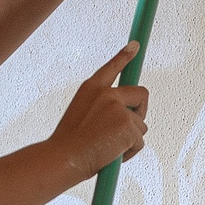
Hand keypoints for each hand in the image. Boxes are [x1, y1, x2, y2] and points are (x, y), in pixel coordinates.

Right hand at [48, 42, 148, 176]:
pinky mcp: (129, 127)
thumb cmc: (68, 144)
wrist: (63, 158)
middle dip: (141, 111)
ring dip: (131, 138)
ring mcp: (119, 110)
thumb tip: (125, 117)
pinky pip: (140, 141)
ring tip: (109, 148)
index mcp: (91, 88)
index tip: (135, 46)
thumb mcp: (81, 116)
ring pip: (141, 124)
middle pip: (141, 94)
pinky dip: (130, 152)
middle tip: (129, 129)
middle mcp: (107, 94)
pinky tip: (112, 155)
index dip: (125, 56)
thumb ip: (102, 109)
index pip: (112, 67)